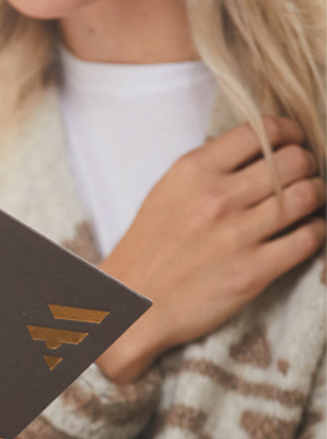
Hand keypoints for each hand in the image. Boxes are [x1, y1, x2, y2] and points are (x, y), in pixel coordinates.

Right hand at [99, 116, 325, 382]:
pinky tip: (303, 235)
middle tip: (301, 178)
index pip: (263, 129)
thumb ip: (207, 170)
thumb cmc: (146, 253)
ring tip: (305, 205)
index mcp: (192, 172)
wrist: (129, 309)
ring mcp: (235, 236)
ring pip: (307, 195)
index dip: (288, 133)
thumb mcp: (165, 195)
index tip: (291, 144)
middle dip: (306, 165)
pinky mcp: (251, 272)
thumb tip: (255, 150)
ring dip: (315, 196)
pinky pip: (308, 239)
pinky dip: (315, 232)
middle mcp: (216, 198)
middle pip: (294, 159)